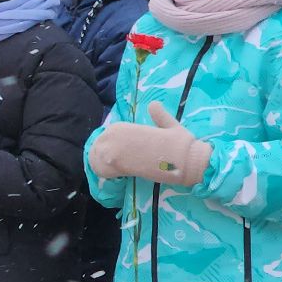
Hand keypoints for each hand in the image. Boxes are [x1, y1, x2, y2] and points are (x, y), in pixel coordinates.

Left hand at [89, 104, 210, 186]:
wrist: (185, 159)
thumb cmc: (180, 143)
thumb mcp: (170, 125)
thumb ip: (159, 116)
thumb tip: (153, 104)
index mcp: (122, 127)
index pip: (105, 138)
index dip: (110, 147)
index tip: (119, 155)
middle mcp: (114, 135)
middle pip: (98, 147)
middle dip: (104, 156)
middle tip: (117, 165)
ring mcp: (114, 149)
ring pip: (97, 158)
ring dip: (104, 165)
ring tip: (117, 171)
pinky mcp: (117, 165)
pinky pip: (102, 170)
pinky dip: (106, 174)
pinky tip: (117, 177)